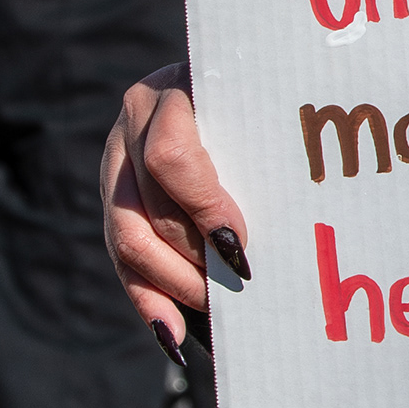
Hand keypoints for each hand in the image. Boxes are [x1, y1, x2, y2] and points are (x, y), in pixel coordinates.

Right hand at [103, 66, 247, 358]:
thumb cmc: (261, 92)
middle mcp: (134, 120)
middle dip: (192, 259)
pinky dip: (147, 300)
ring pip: (126, 236)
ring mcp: (115, 158)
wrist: (226, 70)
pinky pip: (117, 254)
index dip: (203, 207)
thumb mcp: (260, 99)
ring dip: (171, 285)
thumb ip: (268, 140)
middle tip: (238, 289)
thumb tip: (298, 223)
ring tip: (213, 314)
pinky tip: (172, 337)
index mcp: (171, 90)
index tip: (240, 245)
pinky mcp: (110, 194)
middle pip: (148, 208)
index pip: (171, 158)